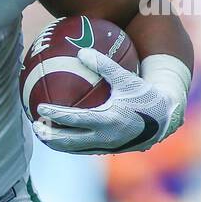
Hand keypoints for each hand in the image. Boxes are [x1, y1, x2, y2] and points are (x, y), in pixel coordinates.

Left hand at [34, 47, 182, 154]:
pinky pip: (85, 149)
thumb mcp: (126, 77)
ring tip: (42, 134)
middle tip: (34, 125)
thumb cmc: (145, 94)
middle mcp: (106, 137)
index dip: (55, 114)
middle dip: (49, 134)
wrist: (166, 118)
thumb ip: (104, 65)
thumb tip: (82, 51)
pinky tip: (61, 137)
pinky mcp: (110, 150)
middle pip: (69, 140)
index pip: (74, 119)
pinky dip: (70, 145)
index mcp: (108, 119)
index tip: (39, 108)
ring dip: (57, 143)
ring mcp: (107, 146)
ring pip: (75, 148)